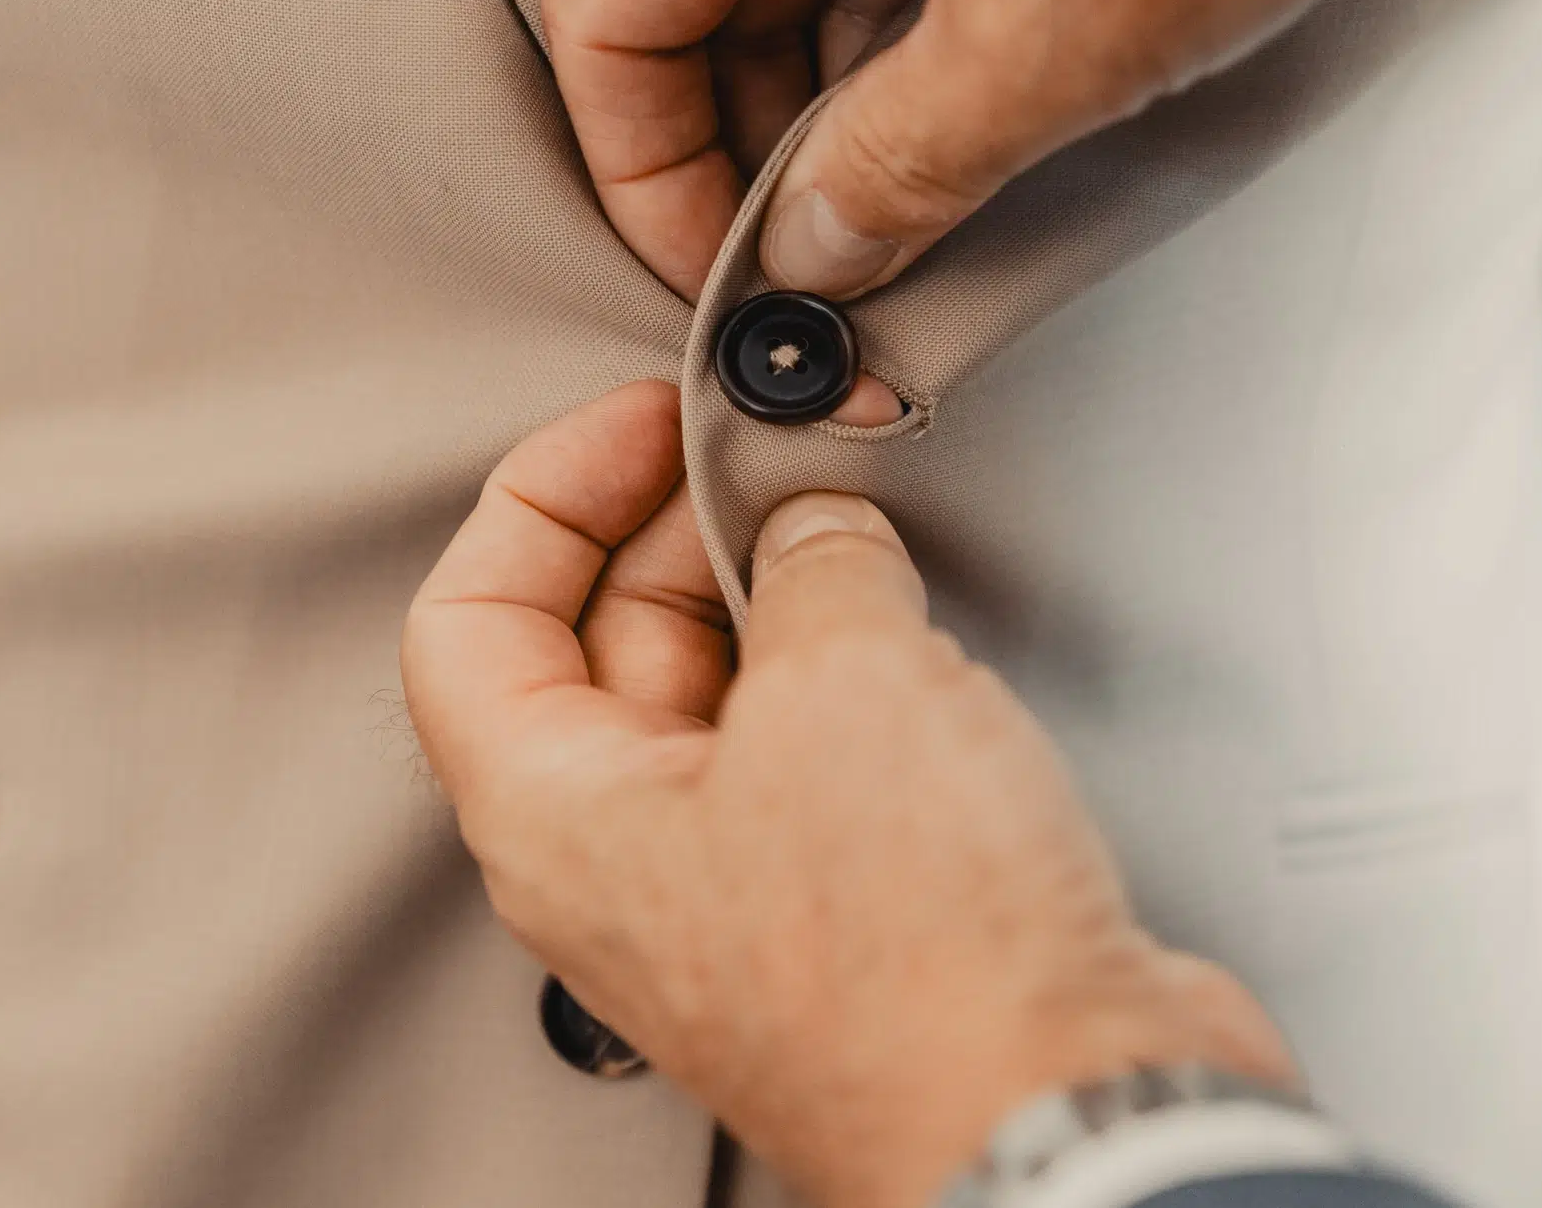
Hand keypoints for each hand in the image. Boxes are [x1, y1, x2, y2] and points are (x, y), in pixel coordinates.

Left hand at [401, 382, 1292, 1207]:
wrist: (1072, 1120)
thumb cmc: (922, 972)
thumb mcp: (848, 684)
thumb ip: (812, 563)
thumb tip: (818, 528)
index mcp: (556, 817)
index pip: (470, 617)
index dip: (548, 491)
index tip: (646, 421)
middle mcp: (629, 860)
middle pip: (603, 639)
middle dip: (688, 524)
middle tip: (782, 453)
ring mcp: (740, 884)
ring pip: (723, 688)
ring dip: (783, 590)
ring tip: (862, 528)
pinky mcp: (850, 899)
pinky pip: (819, 745)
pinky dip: (857, 666)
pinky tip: (922, 627)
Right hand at [544, 0, 1541, 300]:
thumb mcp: (1039, 53)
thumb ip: (888, 179)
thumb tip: (812, 254)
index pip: (606, 16)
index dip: (647, 176)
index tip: (723, 270)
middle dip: (748, 131)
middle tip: (827, 246)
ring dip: (832, 65)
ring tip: (924, 169)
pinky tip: (977, 62)